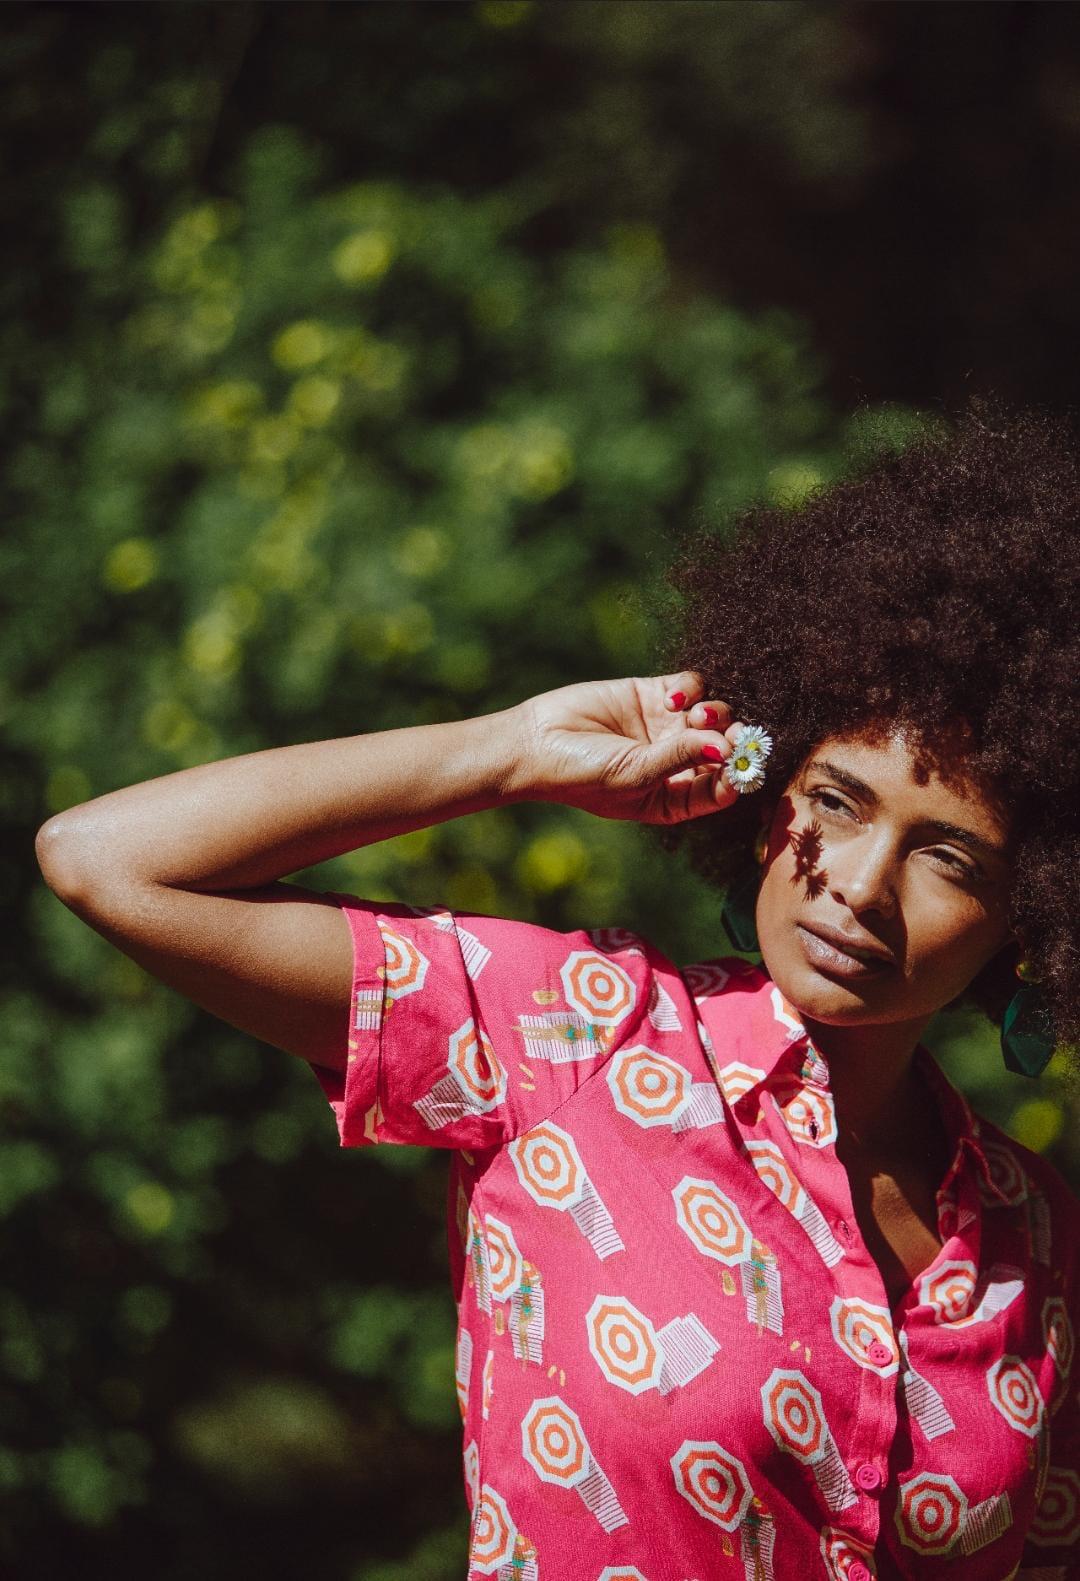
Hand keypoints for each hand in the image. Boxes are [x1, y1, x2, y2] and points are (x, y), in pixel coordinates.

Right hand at [508, 672, 748, 823]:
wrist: (535, 743)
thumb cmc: (582, 776)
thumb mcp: (635, 775)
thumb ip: (681, 758)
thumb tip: (726, 746)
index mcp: (675, 798)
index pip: (721, 788)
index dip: (737, 776)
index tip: (742, 763)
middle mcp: (678, 763)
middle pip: (724, 748)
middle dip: (734, 739)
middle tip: (733, 732)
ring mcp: (668, 728)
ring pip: (714, 714)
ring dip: (715, 713)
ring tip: (696, 714)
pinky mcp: (653, 695)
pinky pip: (691, 687)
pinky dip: (691, 689)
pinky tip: (671, 698)